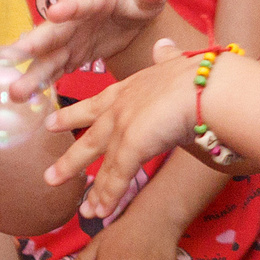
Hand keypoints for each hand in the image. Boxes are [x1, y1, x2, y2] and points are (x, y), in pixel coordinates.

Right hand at [8, 0, 175, 86]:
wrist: (130, 12)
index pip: (83, 2)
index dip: (70, 7)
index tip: (55, 13)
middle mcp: (74, 17)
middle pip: (53, 31)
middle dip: (33, 43)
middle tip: (12, 55)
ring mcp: (70, 38)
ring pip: (47, 56)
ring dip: (31, 73)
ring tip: (14, 92)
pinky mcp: (70, 55)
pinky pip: (53, 71)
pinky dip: (41, 84)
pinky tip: (26, 98)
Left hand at [45, 56, 206, 217]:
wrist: (209, 85)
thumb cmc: (202, 74)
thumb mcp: (176, 63)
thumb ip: (166, 59)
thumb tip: (163, 45)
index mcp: (130, 88)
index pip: (96, 104)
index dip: (73, 116)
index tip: (51, 124)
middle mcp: (121, 108)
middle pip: (91, 139)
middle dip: (71, 161)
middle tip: (50, 176)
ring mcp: (124, 127)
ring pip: (104, 165)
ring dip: (95, 191)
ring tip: (84, 213)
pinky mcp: (132, 145)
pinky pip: (118, 177)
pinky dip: (109, 197)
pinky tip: (101, 214)